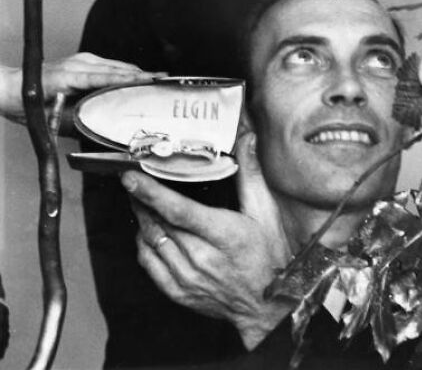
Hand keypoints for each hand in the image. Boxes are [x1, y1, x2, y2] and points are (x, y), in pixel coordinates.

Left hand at [0, 52, 161, 122]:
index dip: (132, 78)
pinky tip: (135, 79)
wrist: (11, 87)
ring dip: (136, 73)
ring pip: (116, 65)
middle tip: (163, 81)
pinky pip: (109, 65)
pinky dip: (124, 72)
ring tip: (156, 80)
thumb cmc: (28, 104)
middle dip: (142, 75)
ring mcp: (82, 59)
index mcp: (72, 76)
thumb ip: (79, 121)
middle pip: (119, 68)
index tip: (152, 80)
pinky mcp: (82, 60)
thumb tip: (102, 126)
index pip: (109, 76)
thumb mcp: (53, 119)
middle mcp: (80, 63)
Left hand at [124, 129, 293, 349]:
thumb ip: (250, 173)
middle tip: (133, 181)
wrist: (268, 304)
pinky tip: (148, 231)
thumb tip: (246, 138)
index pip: (178, 211)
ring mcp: (187, 278)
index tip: (131, 177)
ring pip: (151, 242)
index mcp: (223, 235)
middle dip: (141, 199)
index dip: (151, 193)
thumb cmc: (269, 254)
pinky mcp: (179, 292)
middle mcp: (201, 258)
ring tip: (139, 200)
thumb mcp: (265, 211)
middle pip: (158, 224)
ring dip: (141, 219)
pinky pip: (149, 265)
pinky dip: (143, 244)